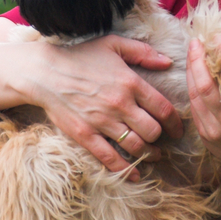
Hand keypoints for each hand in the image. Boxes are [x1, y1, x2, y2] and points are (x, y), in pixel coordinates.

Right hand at [28, 35, 184, 177]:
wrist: (43, 72)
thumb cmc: (79, 56)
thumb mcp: (113, 44)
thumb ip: (143, 52)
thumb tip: (168, 62)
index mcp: (131, 83)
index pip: (164, 109)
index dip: (175, 123)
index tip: (177, 130)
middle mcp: (120, 104)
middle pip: (153, 131)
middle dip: (160, 139)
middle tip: (161, 141)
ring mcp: (102, 122)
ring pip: (136, 146)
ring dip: (148, 154)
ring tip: (152, 155)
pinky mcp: (85, 135)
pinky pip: (110, 157)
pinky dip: (126, 169)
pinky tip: (136, 175)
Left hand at [186, 36, 220, 186]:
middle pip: (207, 86)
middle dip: (199, 60)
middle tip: (197, 42)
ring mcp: (216, 133)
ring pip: (196, 96)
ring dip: (191, 71)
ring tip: (192, 53)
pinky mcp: (207, 138)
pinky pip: (195, 108)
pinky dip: (193, 88)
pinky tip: (194, 74)